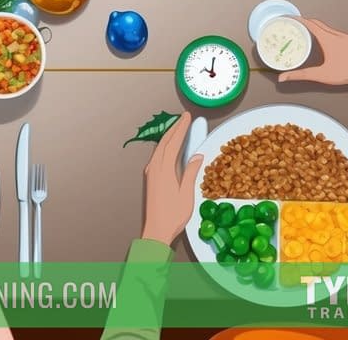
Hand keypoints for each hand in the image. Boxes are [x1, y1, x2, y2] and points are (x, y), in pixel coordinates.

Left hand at [140, 111, 202, 245]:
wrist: (156, 230)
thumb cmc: (173, 215)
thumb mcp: (186, 193)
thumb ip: (190, 172)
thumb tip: (196, 156)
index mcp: (164, 169)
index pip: (173, 142)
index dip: (181, 128)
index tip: (187, 117)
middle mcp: (154, 167)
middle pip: (164, 142)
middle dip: (175, 128)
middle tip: (184, 118)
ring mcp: (150, 172)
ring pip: (160, 148)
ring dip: (169, 137)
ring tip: (179, 129)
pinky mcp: (150, 178)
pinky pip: (157, 156)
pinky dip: (165, 147)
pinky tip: (170, 148)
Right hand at [278, 18, 347, 87]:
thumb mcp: (321, 75)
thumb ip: (301, 75)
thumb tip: (284, 77)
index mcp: (328, 39)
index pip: (310, 24)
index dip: (298, 19)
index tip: (289, 17)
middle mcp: (336, 35)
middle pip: (317, 22)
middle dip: (304, 21)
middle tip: (294, 23)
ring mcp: (343, 37)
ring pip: (325, 26)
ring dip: (314, 25)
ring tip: (305, 30)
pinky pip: (332, 31)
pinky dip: (322, 30)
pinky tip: (321, 39)